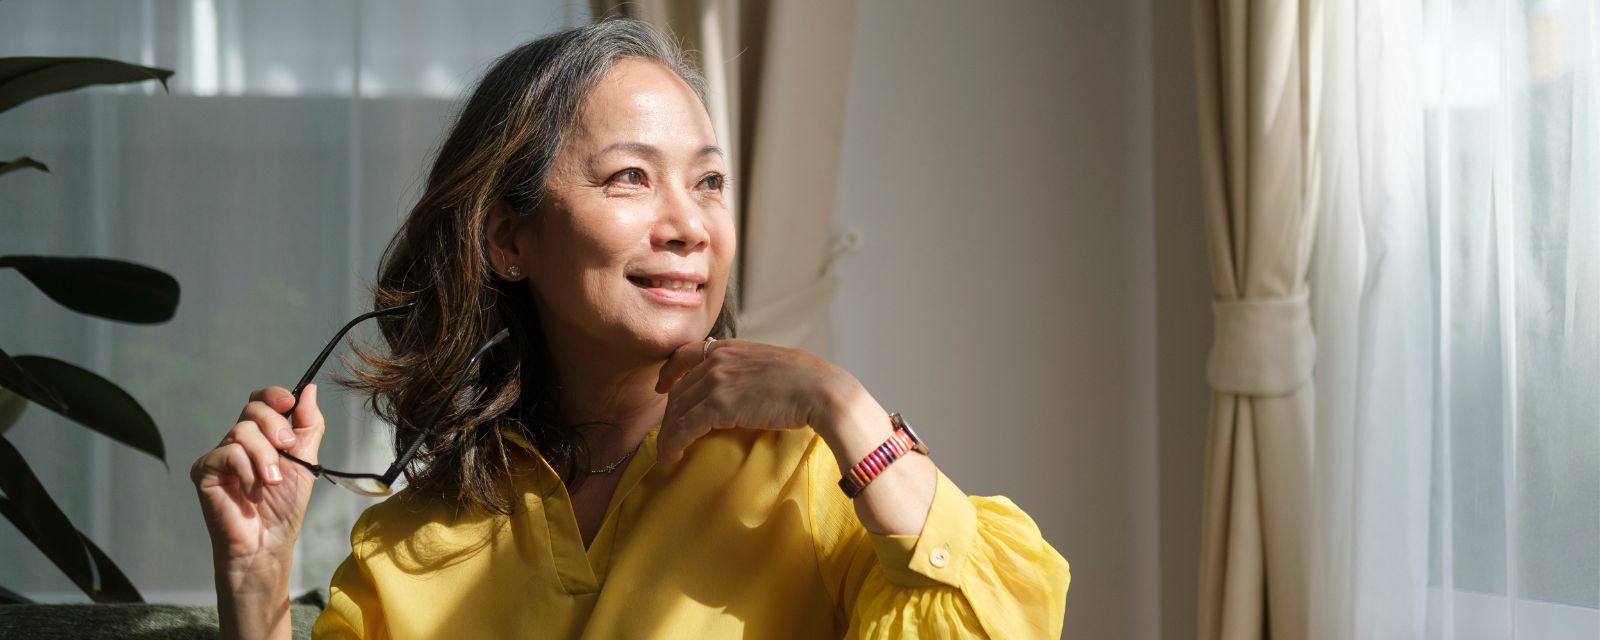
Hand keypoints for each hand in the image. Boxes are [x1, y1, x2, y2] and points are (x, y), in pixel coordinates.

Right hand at [191, 384, 325, 587]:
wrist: (270, 540)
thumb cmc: (285, 504)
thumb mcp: (306, 459)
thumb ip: (308, 424)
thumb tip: (308, 389)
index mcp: (263, 434)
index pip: (262, 400)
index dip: (274, 395)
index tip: (288, 402)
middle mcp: (239, 440)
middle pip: (253, 409)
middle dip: (275, 426)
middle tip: (287, 450)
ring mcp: (221, 454)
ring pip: (242, 431)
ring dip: (264, 457)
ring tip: (271, 482)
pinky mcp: (204, 470)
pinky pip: (227, 453)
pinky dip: (246, 470)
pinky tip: (252, 490)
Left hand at [654, 339, 883, 463]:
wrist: (820, 389)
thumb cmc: (806, 381)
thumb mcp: (770, 364)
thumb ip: (749, 369)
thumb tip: (748, 385)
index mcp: (729, 347)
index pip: (685, 355)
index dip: (669, 372)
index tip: (662, 387)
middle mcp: (716, 360)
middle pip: (678, 389)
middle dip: (669, 414)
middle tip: (668, 434)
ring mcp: (715, 381)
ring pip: (676, 411)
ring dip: (668, 435)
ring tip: (667, 452)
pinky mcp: (718, 405)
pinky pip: (683, 428)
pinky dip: (672, 444)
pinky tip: (671, 457)